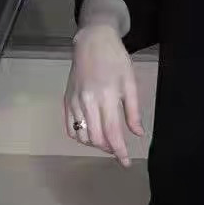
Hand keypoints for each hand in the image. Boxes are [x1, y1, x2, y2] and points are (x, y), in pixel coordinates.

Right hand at [66, 24, 144, 166]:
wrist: (92, 42)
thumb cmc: (116, 60)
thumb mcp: (130, 82)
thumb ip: (133, 110)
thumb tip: (138, 134)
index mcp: (106, 97)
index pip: (112, 133)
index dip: (119, 151)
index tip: (126, 163)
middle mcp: (87, 102)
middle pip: (95, 138)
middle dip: (108, 149)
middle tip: (119, 151)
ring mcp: (73, 102)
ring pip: (81, 135)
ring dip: (95, 144)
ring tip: (108, 142)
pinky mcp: (65, 100)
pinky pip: (70, 127)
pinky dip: (80, 136)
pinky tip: (92, 134)